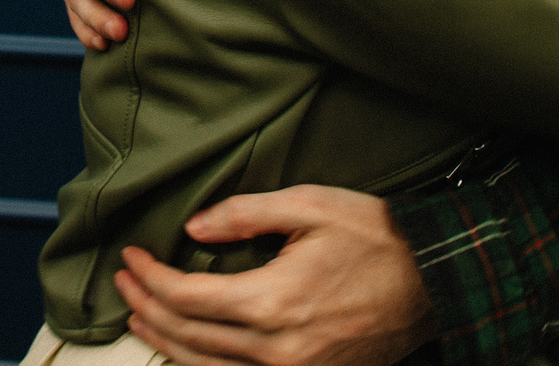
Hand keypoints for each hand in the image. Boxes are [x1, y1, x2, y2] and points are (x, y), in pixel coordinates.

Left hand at [114, 187, 431, 365]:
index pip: (186, 296)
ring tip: (140, 319)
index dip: (149, 277)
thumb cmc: (375, 238)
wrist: (433, 282)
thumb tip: (193, 229)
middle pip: (187, 337)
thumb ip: (244, 215)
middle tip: (125, 283)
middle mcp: (277, 349)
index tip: (131, 257)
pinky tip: (187, 351)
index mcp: (272, 301)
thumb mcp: (309, 206)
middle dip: (147, 308)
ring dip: (165, 344)